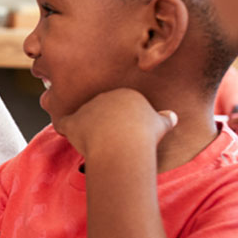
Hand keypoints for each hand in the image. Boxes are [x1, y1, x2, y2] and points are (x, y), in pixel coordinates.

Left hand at [53, 88, 177, 159]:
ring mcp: (87, 107)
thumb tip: (172, 117)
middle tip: (110, 139)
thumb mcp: (160, 125)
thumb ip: (165, 119)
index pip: (120, 105)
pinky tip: (68, 135)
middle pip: (100, 109)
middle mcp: (104, 96)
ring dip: (85, 127)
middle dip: (103, 121)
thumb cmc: (144, 135)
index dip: (121, 119)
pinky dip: (65, 128)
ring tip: (95, 143)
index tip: (125, 133)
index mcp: (125, 94)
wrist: (123, 143)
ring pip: (83, 116)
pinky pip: (64, 123)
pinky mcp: (74, 121)